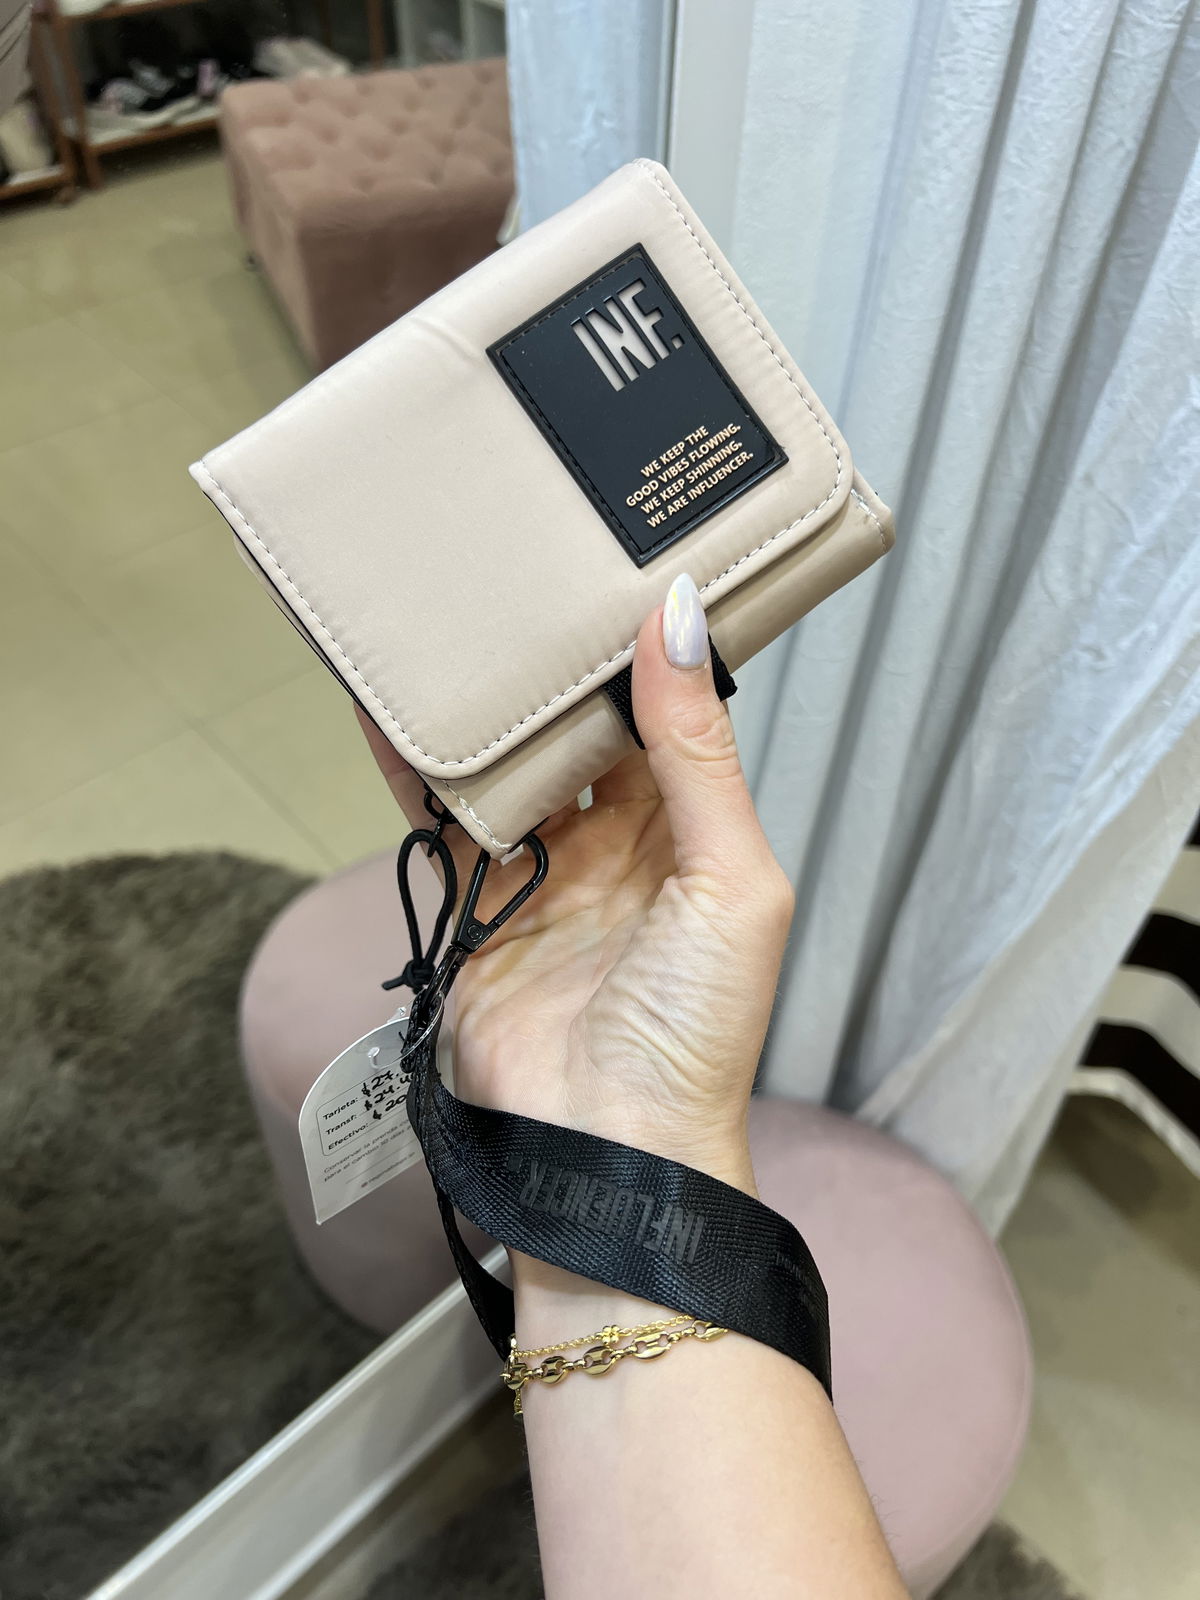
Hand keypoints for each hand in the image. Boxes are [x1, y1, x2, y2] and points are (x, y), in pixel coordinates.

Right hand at [359, 573, 793, 1194]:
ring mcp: (544, 878)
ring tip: (457, 632)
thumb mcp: (728, 878)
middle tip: (525, 587)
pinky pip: (444, 827)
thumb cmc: (697, 1030)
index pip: (668, 719)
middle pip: (582, 737)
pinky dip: (419, 776)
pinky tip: (394, 719)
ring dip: (488, 716)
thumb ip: (698, 755)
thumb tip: (682, 625)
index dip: (646, 653)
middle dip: (556, 675)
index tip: (618, 574)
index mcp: (693, 835)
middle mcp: (618, 848)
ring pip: (511, 772)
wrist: (607, 1150)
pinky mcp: (478, 911)